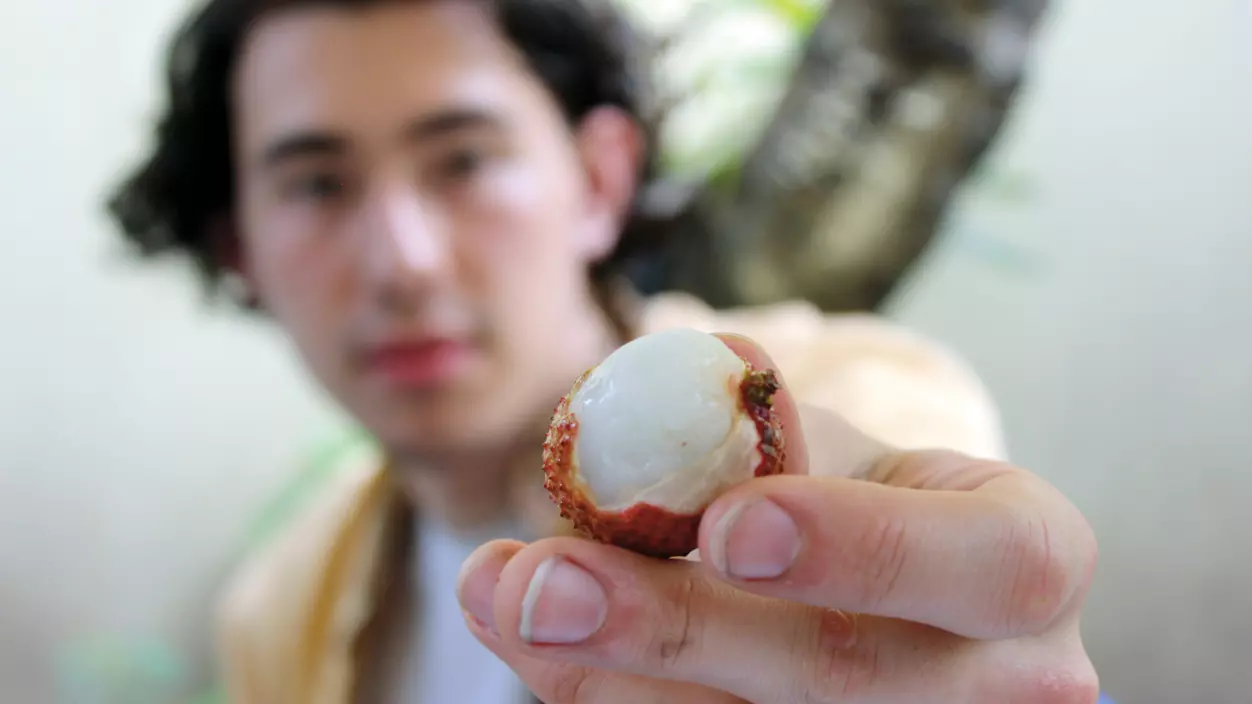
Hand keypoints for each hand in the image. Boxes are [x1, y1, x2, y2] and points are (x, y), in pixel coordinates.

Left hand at [456, 335, 1099, 702]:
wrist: (858, 578)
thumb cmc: (846, 493)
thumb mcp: (823, 445)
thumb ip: (755, 426)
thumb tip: (671, 381)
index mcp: (1027, 562)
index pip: (998, 564)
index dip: (862, 549)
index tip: (727, 526)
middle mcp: (1004, 678)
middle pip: (852, 678)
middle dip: (683, 630)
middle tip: (545, 583)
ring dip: (610, 671)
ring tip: (502, 593)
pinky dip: (604, 695)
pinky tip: (525, 633)